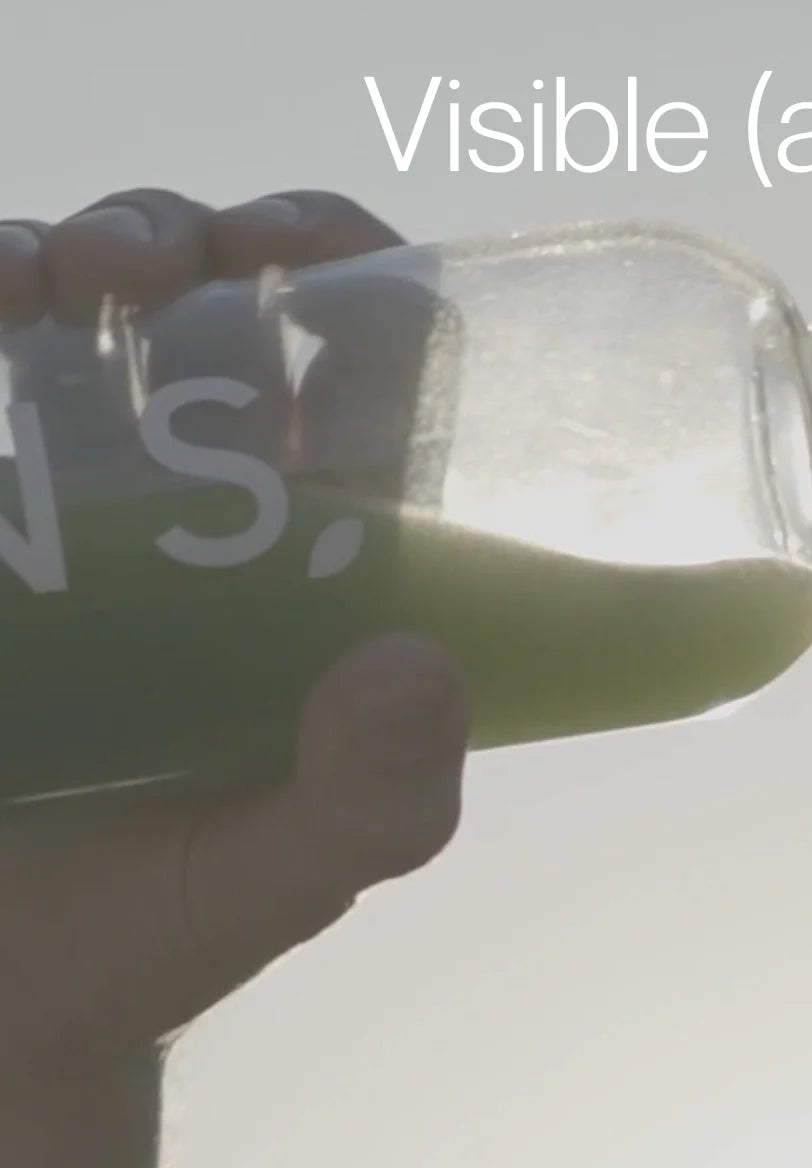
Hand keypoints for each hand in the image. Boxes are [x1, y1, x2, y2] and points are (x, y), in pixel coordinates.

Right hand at [0, 190, 468, 1096]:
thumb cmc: (168, 930)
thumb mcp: (291, 873)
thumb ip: (370, 796)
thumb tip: (417, 669)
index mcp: (323, 535)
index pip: (370, 343)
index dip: (348, 262)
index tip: (291, 245)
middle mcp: (201, 491)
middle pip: (207, 297)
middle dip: (173, 238)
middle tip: (136, 263)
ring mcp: (62, 499)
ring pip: (71, 309)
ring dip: (55, 252)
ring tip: (30, 281)